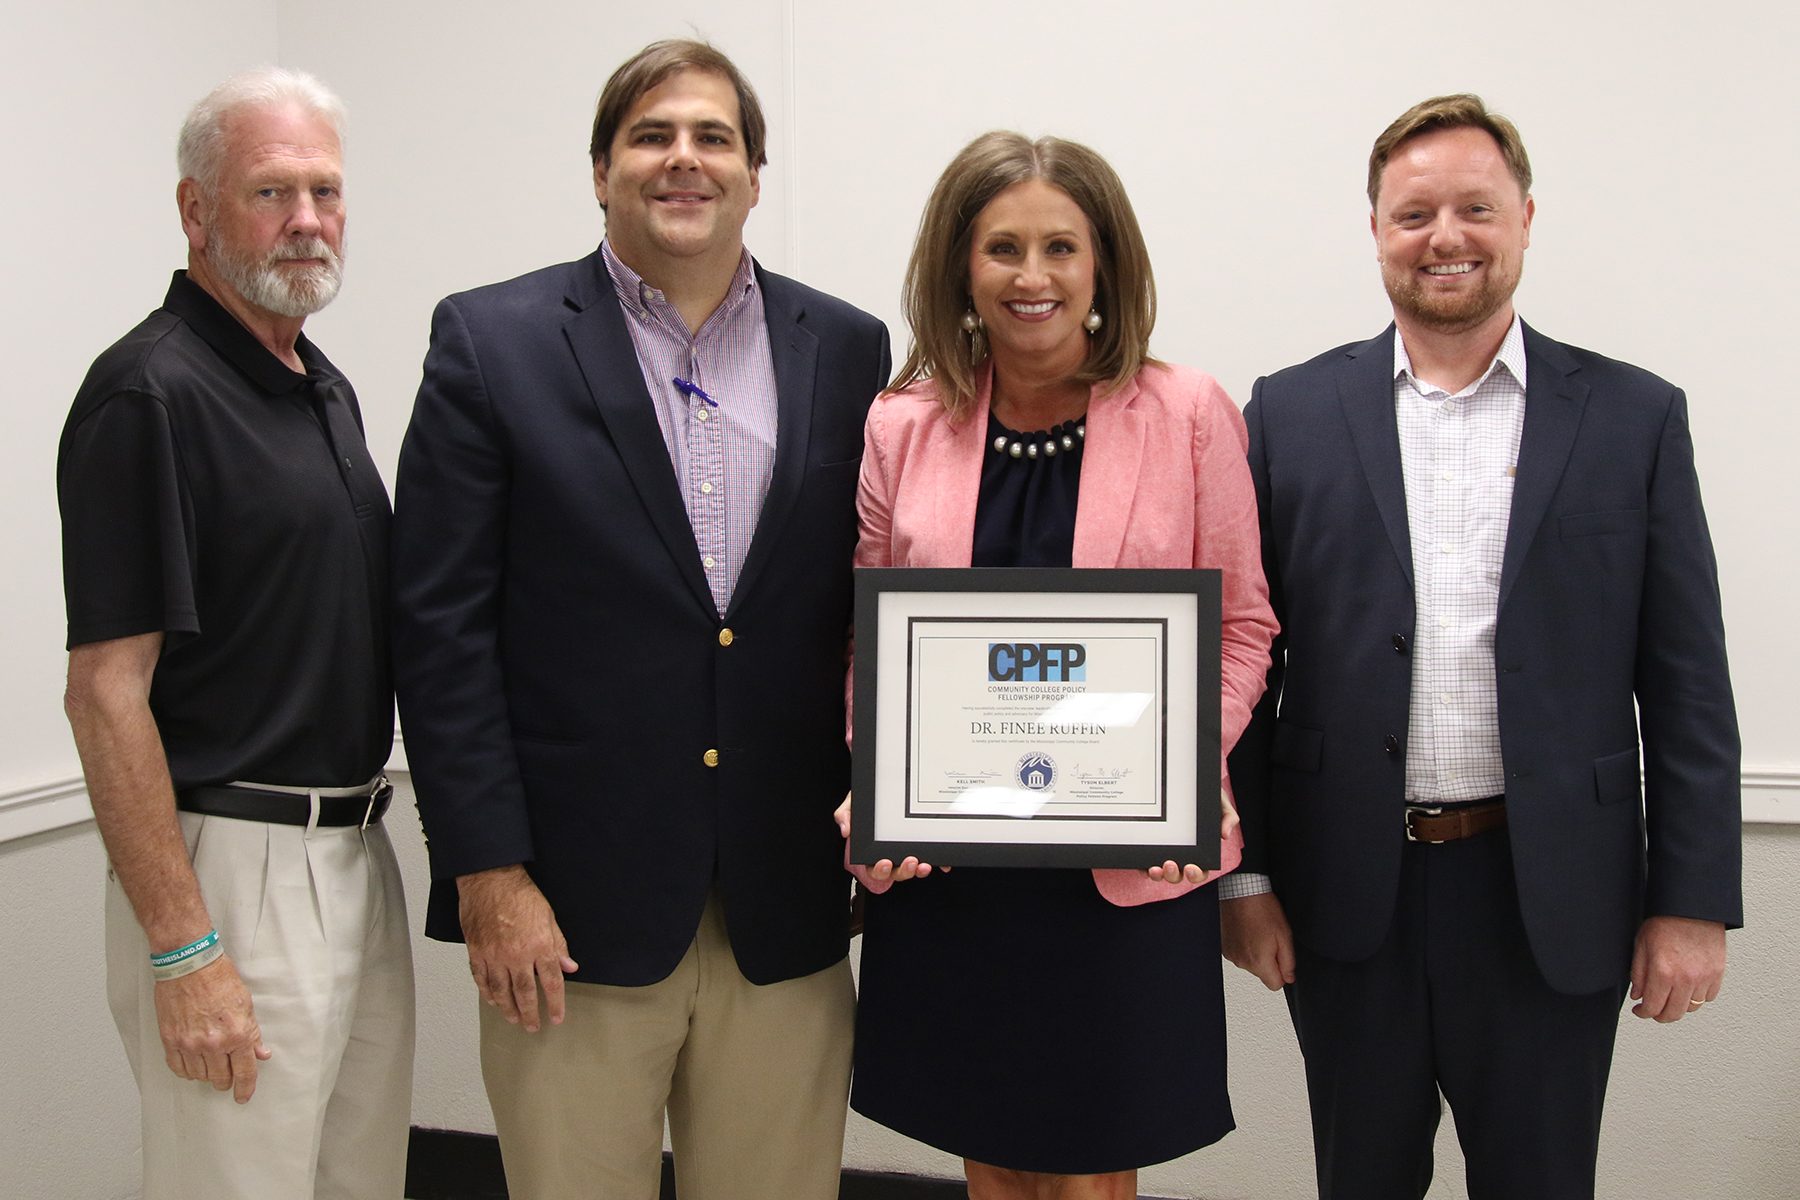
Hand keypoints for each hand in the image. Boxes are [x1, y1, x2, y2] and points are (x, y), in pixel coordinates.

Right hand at [153, 953, 270, 1102]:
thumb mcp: (246, 1005)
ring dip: (207, 1075)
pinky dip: (187, 1071)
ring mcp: (189, 1044)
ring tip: (211, 1065)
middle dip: (226, 1081)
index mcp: (236, 1034)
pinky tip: (192, 1065)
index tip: (243, 1096)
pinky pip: (178, 1068)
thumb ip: (252, 1034)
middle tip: (227, 1076)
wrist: (190, 965)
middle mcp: (212, 1043)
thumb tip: (261, 1053)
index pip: (244, 1071)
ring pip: (199, 1076)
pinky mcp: (170, 1040)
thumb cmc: (219, 979)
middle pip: (220, 1078)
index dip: (245, 1088)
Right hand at [457, 865, 578, 1031]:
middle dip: (530, 1013)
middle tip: (533, 1027)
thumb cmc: (521, 894)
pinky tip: (492, 1001)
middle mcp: (516, 955)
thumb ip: (558, 945)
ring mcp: (493, 954)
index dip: (555, 1003)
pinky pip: (481, 978)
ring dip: (508, 1008)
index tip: (557, 1017)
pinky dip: (487, 992)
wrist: (490, 878)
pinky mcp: (476, 950)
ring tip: (514, 1019)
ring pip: (501, 990)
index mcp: (539, 946)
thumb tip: (569, 967)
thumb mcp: (549, 917)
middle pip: (525, 993)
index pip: (551, 982)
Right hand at [834, 794, 939, 894]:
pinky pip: (930, 858)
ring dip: (919, 871)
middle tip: (910, 862)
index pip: (873, 868)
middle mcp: (889, 855)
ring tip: (924, 864)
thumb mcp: (852, 803)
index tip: (885, 863)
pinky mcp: (921, 845)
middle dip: (903, 872)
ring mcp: (906, 851)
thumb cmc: (867, 798)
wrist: (883, 785)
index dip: (880, 871)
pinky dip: (938, 863)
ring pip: (913, 869)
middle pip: (896, 873)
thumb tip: (845, 830)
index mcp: (871, 851)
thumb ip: (844, 815)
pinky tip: (943, 864)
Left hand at [1145, 786, 1240, 885]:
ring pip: (1161, 874)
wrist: (1185, 781)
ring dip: (1159, 876)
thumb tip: (1225, 835)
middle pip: (1179, 876)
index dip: (1196, 874)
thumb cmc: (1205, 795)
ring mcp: (1164, 854)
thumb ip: (1229, 816)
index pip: (1200, 871)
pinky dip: (1144, 870)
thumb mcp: (1220, 801)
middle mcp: (1182, 857)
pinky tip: (1144, 866)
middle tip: (1170, 864)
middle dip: (1174, 875)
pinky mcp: (1149, 848)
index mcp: (1200, 852)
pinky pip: (1144, 865)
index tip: (1191, 867)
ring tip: (1156, 868)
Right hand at [1221, 892, 1295, 989]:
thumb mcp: (1285, 935)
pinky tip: (1248, 931)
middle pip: (1262, 974)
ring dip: (1256, 953)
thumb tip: (1289, 977)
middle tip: (1270, 939)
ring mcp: (1231, 955)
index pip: (1275, 986)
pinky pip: (1240, 955)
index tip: (1282, 957)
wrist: (1241, 892)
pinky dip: (1245, 947)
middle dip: (1269, 961)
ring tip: (1257, 932)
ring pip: (1251, 965)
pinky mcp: (1225, 948)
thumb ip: (1289, 962)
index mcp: (1259, 962)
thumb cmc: (1262, 909)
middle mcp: (1242, 962)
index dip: (1282, 973)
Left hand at [1629, 915, 1725, 1022]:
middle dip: (1660, 1015)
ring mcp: (1704, 977)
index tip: (1640, 1010)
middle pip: (1674, 1014)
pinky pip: (1708, 997)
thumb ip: (1638, 974)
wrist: (1691, 907)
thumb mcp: (1641, 944)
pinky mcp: (1718, 973)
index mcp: (1663, 971)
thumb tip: (1638, 996)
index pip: (1653, 1008)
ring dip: (1679, 1006)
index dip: (1643, 1013)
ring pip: (1692, 1007)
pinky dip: (1697, 997)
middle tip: (1653, 1010)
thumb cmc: (1665, 921)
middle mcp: (1685, 978)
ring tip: (1670, 996)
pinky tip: (1687, 987)